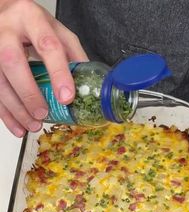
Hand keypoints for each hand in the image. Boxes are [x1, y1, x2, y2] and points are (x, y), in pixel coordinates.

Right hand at [0, 0, 87, 136]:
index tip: (66, 97)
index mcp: (31, 18)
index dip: (58, 73)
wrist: (3, 13)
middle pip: (13, 62)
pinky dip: (6, 114)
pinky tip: (18, 127)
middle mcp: (6, 29)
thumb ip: (71, 53)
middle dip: (29, 92)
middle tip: (43, 113)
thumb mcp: (56, 30)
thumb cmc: (31, 25)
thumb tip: (87, 84)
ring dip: (16, 108)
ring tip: (33, 125)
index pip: (47, 45)